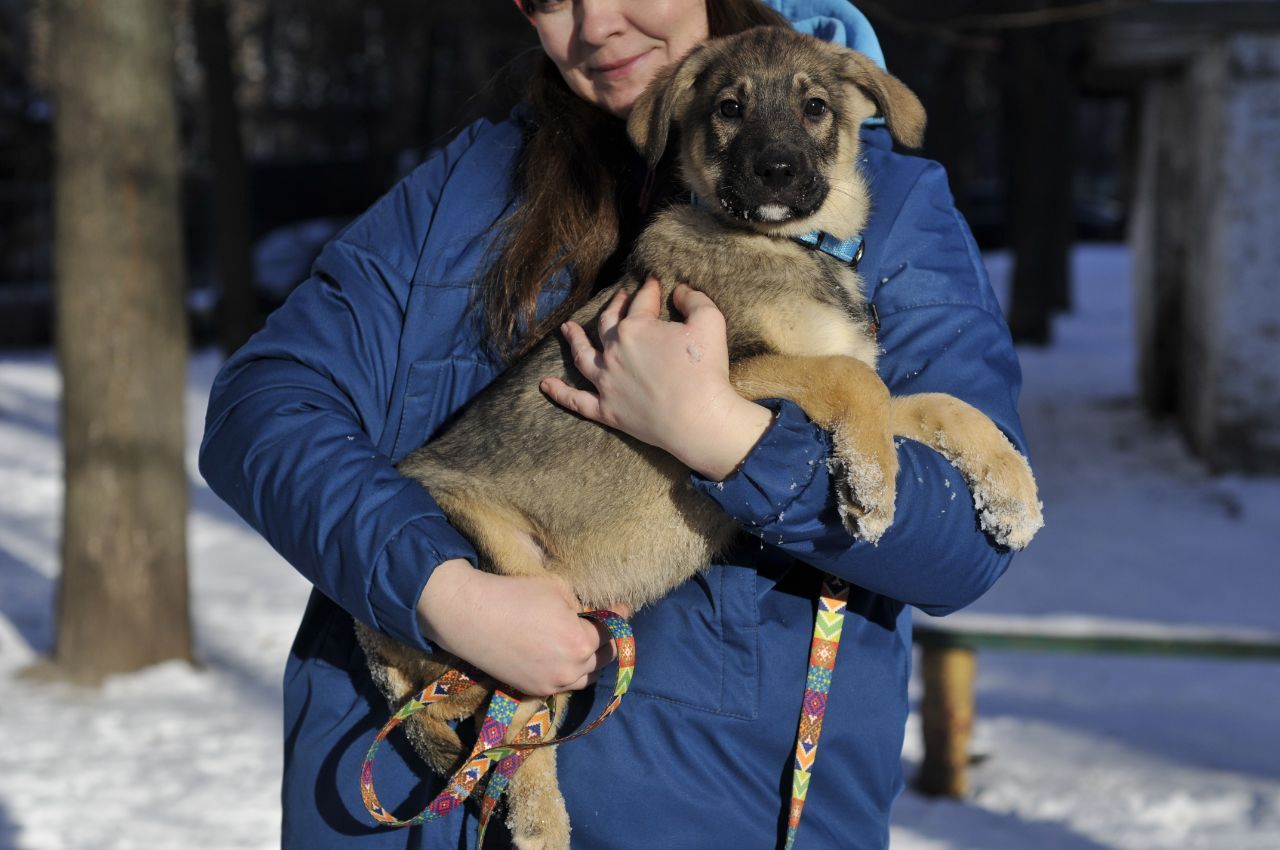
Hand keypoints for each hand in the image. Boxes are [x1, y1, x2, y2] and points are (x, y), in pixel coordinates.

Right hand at [416, 559, 632, 697]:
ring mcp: (551, 684)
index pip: (613, 634)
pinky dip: (567, 672)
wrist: (470, 616)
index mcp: (581, 643)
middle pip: (603, 659)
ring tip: (583, 645)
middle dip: (606, 642)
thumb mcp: (558, 589)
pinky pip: (561, 684)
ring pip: (584, 677)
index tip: (622, 608)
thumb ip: (581, 608)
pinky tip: (560, 657)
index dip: (620, 618)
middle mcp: (571, 670)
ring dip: (588, 662)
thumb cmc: (515, 595)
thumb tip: (590, 617)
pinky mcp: (533, 690)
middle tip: (602, 627)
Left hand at [540, 277, 771, 479]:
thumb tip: (680, 289)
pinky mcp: (606, 410)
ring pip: (583, 356)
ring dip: (574, 340)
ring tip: (567, 329)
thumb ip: (693, 299)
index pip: (641, 302)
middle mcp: (613, 351)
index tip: (653, 282)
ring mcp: (606, 382)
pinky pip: (576, 400)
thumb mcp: (710, 322)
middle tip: (619, 298)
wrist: (699, 420)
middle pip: (608, 323)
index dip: (649, 289)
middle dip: (614, 306)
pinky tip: (545, 384)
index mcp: (635, 328)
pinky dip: (559, 392)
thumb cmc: (706, 371)